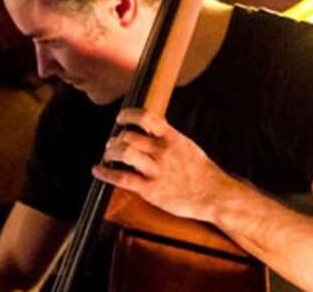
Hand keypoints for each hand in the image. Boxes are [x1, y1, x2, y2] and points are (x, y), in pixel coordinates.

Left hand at [91, 108, 229, 222]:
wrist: (215, 196)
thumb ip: (169, 134)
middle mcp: (163, 152)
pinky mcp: (151, 190)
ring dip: (111, 153)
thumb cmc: (201, 171)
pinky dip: (105, 173)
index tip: (120, 118)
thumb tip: (156, 120)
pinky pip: (122, 179)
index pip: (146, 117)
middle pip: (129, 136)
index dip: (128, 115)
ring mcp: (156, 171)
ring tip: (108, 155)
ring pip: (124, 153)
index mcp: (172, 138)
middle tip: (112, 144)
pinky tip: (98, 171)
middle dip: (116, 139)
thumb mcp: (187, 146)